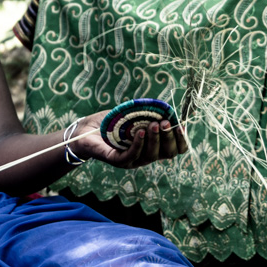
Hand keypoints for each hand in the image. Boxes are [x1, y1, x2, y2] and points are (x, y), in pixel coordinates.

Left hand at [69, 113, 187, 168]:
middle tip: (166, 122)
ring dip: (155, 139)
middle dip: (169, 137)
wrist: (85, 130)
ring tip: (155, 124)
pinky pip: (131, 156)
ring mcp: (131, 160)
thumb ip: (147, 112)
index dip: (181, 140)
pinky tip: (140, 132)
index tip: (181, 125)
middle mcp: (144, 156)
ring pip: (151, 155)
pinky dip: (138, 144)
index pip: (174, 149)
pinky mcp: (116, 160)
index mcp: (152, 147)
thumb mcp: (132, 114)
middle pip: (167, 153)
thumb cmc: (110, 122)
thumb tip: (163, 107)